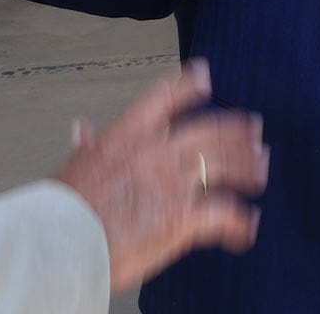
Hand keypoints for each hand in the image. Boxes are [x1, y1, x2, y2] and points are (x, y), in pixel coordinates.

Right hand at [54, 61, 268, 292]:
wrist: (60, 244)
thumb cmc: (63, 210)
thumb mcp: (73, 166)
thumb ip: (87, 146)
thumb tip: (81, 129)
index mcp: (127, 135)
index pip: (164, 96)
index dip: (189, 83)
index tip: (205, 75)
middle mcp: (155, 152)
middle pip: (211, 130)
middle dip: (237, 129)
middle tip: (253, 129)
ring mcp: (172, 183)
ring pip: (226, 164)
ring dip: (248, 167)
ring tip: (260, 171)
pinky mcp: (182, 217)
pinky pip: (224, 214)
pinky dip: (240, 221)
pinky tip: (247, 227)